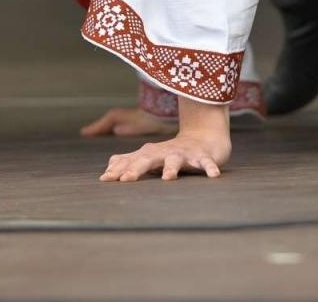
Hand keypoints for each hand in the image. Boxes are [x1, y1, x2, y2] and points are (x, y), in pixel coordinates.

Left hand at [99, 99, 229, 181]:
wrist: (204, 137)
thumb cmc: (172, 151)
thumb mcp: (150, 156)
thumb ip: (129, 162)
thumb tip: (108, 170)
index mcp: (150, 153)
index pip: (131, 161)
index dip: (118, 170)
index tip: (105, 179)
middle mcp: (164, 152)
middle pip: (148, 159)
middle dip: (137, 168)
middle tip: (125, 180)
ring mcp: (184, 153)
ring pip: (176, 160)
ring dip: (172, 168)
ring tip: (168, 178)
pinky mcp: (203, 156)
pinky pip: (206, 162)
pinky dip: (209, 167)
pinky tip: (213, 175)